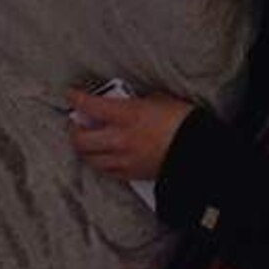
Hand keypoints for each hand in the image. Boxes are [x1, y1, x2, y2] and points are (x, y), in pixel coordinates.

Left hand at [67, 89, 193, 181]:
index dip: (76, 98)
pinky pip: (106, 171)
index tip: (71, 94)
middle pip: (80, 138)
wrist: (198, 152)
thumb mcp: (158, 99)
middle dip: (74, 129)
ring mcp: (123, 159)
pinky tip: (104, 155)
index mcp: (127, 115)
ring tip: (88, 139)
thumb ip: (135, 102)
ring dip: (85, 147)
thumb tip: (125, 104)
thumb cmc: (183, 122)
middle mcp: (119, 139)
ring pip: (90, 158)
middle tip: (77, 121)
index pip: (90, 106)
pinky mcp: (131, 174)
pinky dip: (100, 161)